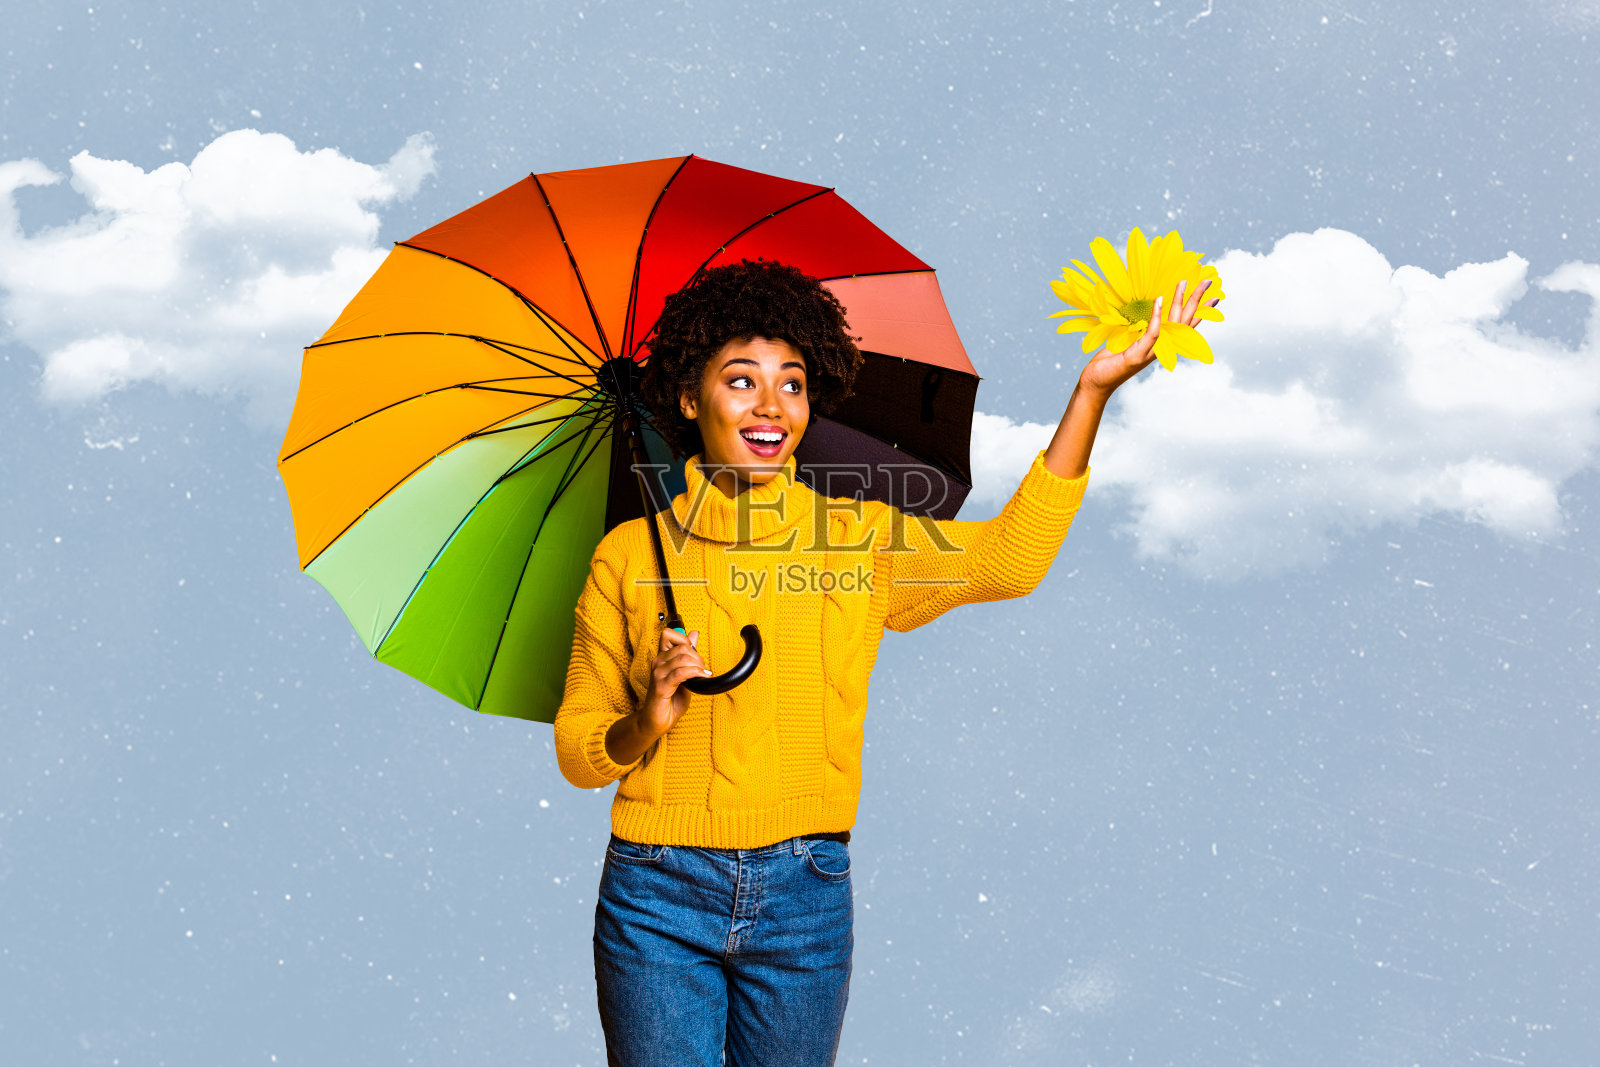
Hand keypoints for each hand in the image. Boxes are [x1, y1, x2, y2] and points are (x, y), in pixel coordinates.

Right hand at [641, 627, 711, 733]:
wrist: (658, 720)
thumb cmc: (670, 700)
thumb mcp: (683, 674)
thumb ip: (688, 655)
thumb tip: (694, 634)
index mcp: (662, 657)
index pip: (669, 634)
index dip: (686, 641)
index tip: (695, 656)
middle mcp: (657, 662)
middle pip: (682, 647)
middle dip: (698, 657)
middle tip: (703, 670)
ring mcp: (657, 673)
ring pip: (683, 658)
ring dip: (698, 666)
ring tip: (703, 675)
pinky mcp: (660, 686)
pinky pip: (681, 673)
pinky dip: (695, 673)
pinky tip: (702, 677)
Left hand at [1079, 278, 1219, 396]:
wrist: (1096, 382)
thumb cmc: (1111, 361)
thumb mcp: (1127, 340)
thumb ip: (1139, 328)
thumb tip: (1144, 311)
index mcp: (1160, 343)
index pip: (1185, 324)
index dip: (1200, 311)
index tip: (1214, 296)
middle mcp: (1160, 348)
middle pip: (1184, 320)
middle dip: (1197, 300)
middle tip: (1208, 280)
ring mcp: (1150, 352)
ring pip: (1172, 324)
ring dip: (1178, 302)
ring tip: (1183, 283)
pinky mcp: (1137, 355)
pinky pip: (1152, 334)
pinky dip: (1157, 317)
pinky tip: (1160, 300)